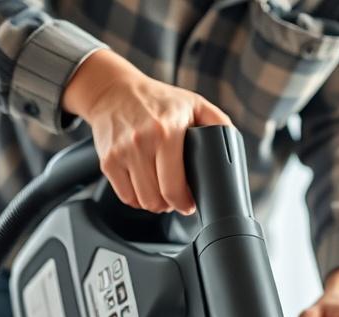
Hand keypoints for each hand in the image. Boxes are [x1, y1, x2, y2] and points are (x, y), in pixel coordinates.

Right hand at [62, 49, 231, 213]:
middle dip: (171, 204)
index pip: (174, 187)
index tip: (189, 203)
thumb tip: (232, 147)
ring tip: (161, 191)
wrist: (113, 90)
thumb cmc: (157, 99)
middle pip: (157, 199)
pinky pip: (125, 197)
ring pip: (141, 202)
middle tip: (177, 197)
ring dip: (154, 203)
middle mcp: (141, 142)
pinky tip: (145, 186)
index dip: (184, 203)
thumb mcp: (194, 103)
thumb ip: (218, 123)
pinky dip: (136, 198)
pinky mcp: (107, 161)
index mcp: (167, 131)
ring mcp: (121, 153)